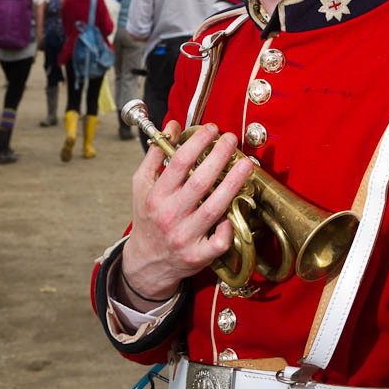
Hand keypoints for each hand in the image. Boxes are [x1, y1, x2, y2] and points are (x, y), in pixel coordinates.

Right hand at [121, 121, 253, 307]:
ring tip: (246, 164)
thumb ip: (155, 154)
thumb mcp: (141, 185)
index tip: (211, 128)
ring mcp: (184, 237)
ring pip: (214, 208)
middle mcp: (170, 215)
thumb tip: (172, 126)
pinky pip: (218, 242)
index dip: (197, 142)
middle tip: (232, 139)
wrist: (146, 263)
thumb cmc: (148, 218)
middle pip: (200, 182)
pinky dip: (228, 227)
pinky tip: (236, 211)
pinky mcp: (197, 256)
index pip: (178, 163)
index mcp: (156, 195)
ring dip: (233, 184)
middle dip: (219, 156)